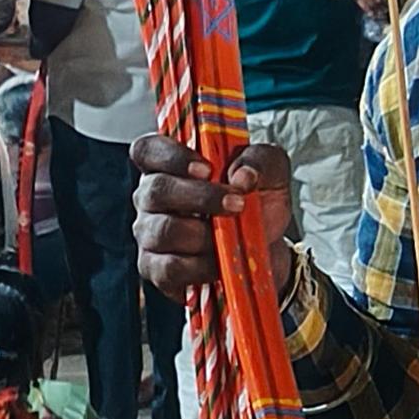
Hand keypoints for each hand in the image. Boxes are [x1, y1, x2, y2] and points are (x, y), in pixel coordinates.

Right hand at [132, 131, 293, 303]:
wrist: (266, 247)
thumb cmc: (256, 202)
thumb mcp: (270, 171)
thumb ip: (260, 161)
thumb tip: (243, 175)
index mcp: (171, 165)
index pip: (147, 150)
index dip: (171, 156)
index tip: (206, 168)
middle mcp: (152, 197)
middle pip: (156, 190)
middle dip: (200, 197)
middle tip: (236, 203)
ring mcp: (149, 233)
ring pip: (164, 231)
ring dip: (204, 234)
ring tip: (232, 235)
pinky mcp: (156, 268)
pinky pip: (169, 267)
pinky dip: (200, 266)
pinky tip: (220, 261)